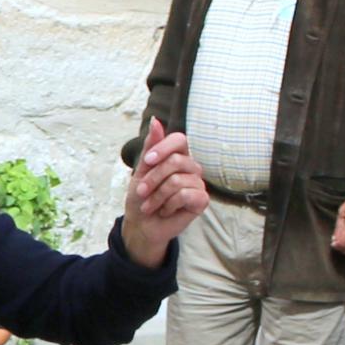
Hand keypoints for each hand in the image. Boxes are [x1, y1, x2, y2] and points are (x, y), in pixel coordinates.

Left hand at [120, 120, 206, 266]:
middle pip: (176, 161)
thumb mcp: (142, 170)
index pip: (179, 139)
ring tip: (150, 205)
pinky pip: (186, 195)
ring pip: (177, 180)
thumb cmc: (142, 196)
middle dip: (153, 178)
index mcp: (178, 156)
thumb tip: (155, 120)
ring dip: (157, 195)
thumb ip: (151, 147)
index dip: (163, 148)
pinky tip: (166, 210)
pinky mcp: (202, 200)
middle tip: (141, 192)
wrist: (141, 224)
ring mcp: (198, 183)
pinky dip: (169, 204)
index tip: (147, 161)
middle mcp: (191, 167)